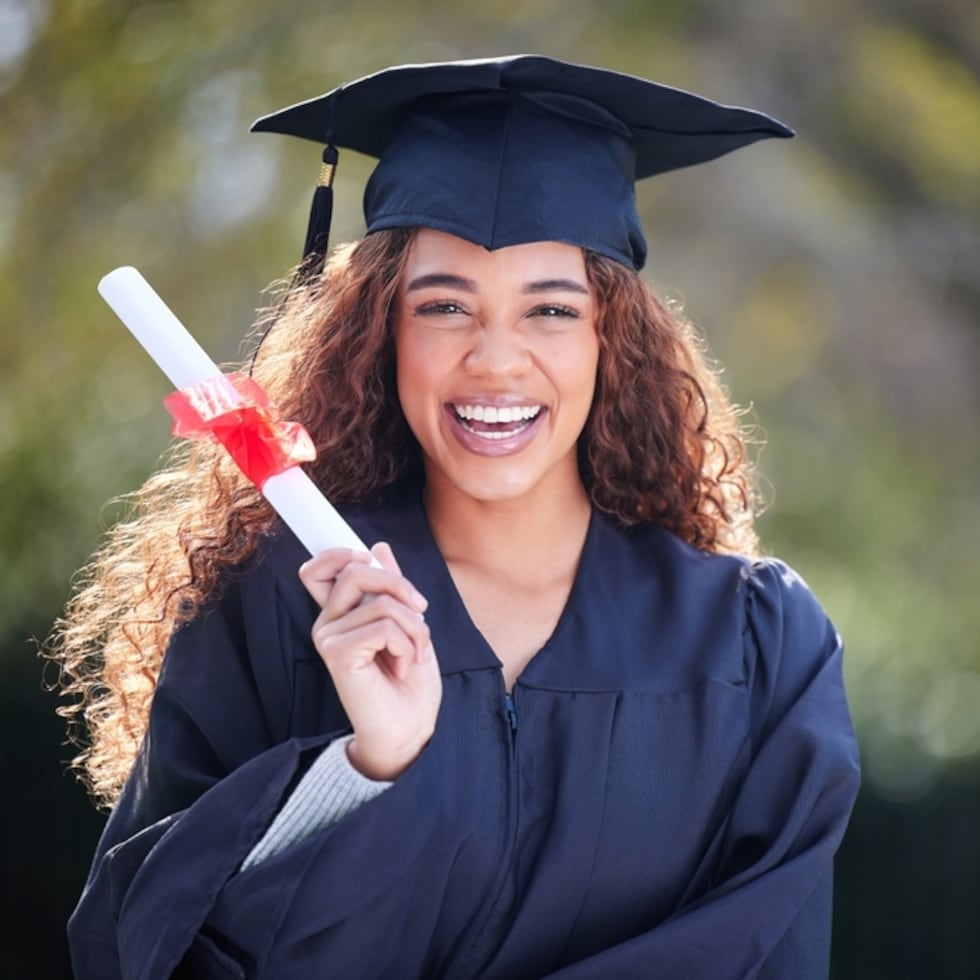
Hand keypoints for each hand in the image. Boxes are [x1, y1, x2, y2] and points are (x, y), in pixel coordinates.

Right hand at [299, 543, 441, 780]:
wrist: (410, 727)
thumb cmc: (408, 681)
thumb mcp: (407, 623)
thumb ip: (390, 587)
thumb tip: (378, 548)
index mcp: (339, 614)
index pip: (317, 569)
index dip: (339, 553)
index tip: (369, 558)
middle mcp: (326, 623)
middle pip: (353, 570)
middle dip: (398, 583)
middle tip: (420, 609)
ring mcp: (328, 638)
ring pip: (381, 602)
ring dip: (414, 626)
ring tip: (414, 652)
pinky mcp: (338, 654)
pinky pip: (384, 626)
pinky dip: (407, 644)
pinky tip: (403, 666)